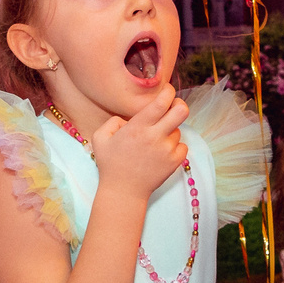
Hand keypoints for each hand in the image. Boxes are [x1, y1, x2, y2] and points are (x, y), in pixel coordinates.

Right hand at [91, 85, 189, 201]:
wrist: (123, 191)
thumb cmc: (110, 164)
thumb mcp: (101, 138)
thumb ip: (113, 121)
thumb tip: (128, 119)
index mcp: (138, 127)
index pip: (162, 101)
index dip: (168, 91)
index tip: (166, 91)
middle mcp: (155, 137)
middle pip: (181, 111)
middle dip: (179, 104)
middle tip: (172, 106)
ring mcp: (167, 150)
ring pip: (178, 130)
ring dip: (170, 131)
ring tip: (155, 141)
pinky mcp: (174, 162)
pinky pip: (182, 146)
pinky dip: (175, 146)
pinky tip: (161, 151)